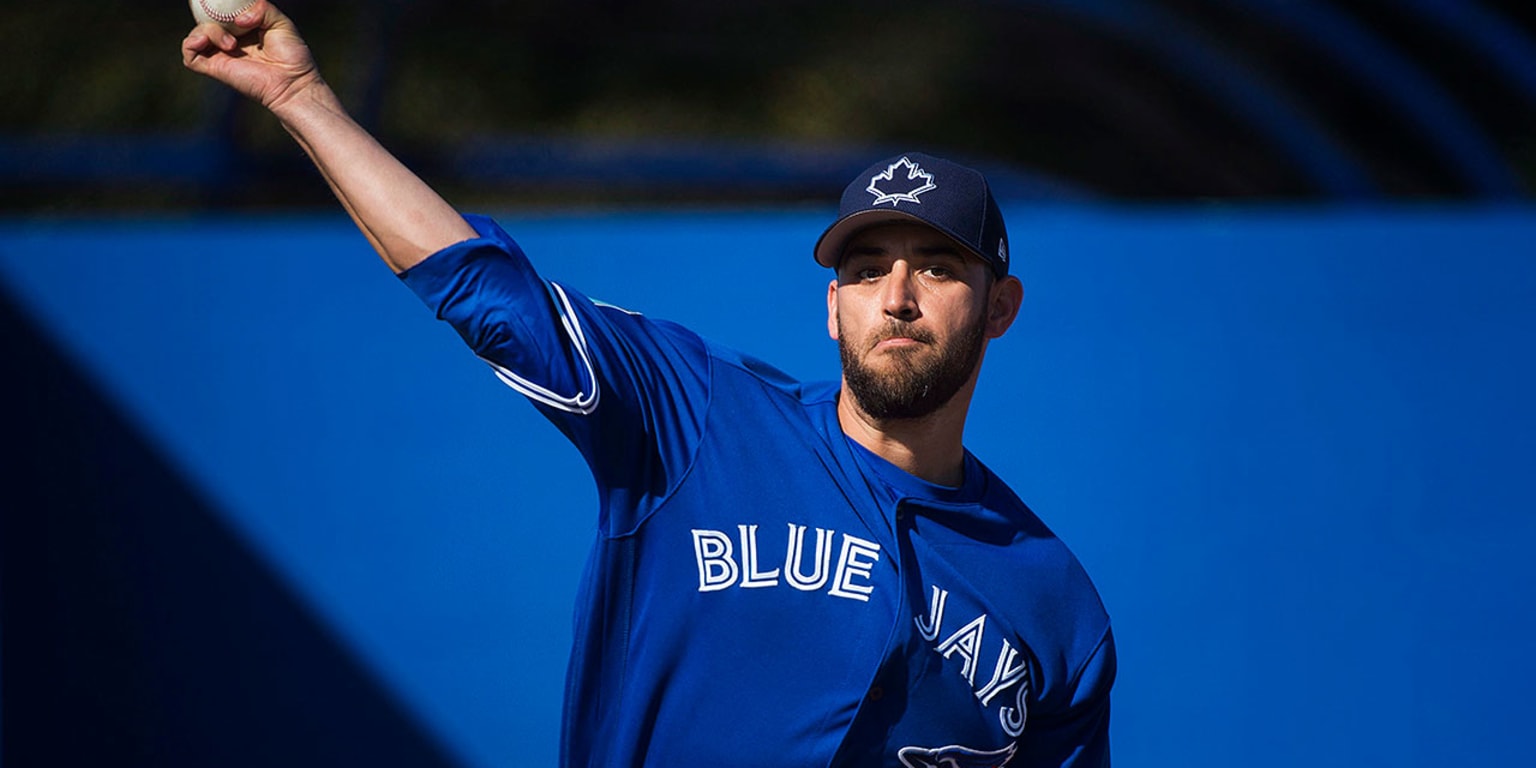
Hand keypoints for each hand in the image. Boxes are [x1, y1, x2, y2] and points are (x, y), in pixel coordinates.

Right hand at [181, 0, 323, 113]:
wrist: (294, 82)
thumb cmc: (292, 55)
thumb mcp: (281, 22)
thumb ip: (261, 8)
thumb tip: (237, 18)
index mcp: (244, 27)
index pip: (222, 10)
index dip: (219, 3)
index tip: (224, 1)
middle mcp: (229, 38)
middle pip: (206, 17)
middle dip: (211, 12)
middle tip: (230, 19)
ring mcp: (220, 53)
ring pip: (197, 32)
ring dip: (209, 31)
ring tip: (232, 44)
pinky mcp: (215, 68)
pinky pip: (189, 53)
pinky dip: (192, 42)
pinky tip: (207, 42)